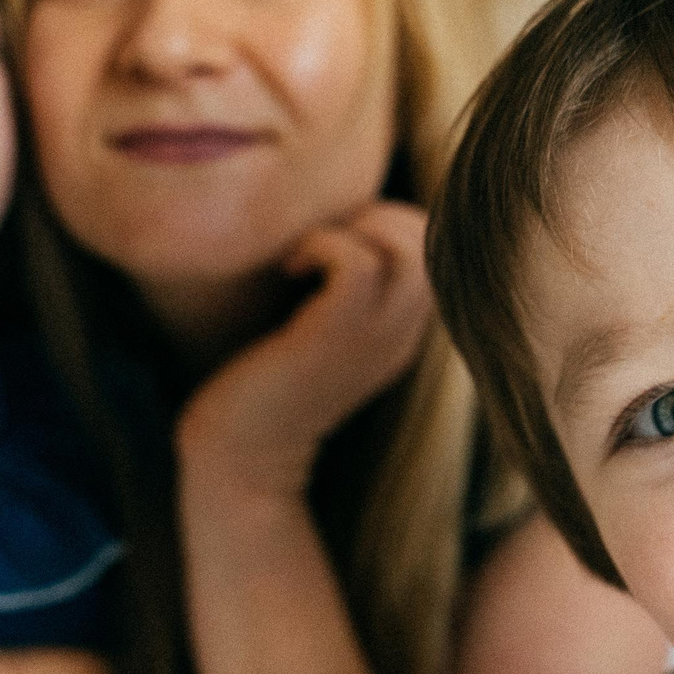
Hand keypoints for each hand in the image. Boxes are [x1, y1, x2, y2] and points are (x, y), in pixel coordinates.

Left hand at [176, 201, 434, 503]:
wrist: (236, 458)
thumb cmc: (259, 386)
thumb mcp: (314, 330)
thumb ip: (337, 289)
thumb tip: (330, 226)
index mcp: (399, 331)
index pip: (437, 249)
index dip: (392, 223)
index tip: (336, 242)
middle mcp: (398, 335)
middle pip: (432, 241)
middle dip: (378, 215)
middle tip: (323, 242)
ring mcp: (372, 339)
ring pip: (406, 248)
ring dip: (353, 228)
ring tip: (309, 253)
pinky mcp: (333, 340)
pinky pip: (357, 264)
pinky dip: (322, 245)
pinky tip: (289, 270)